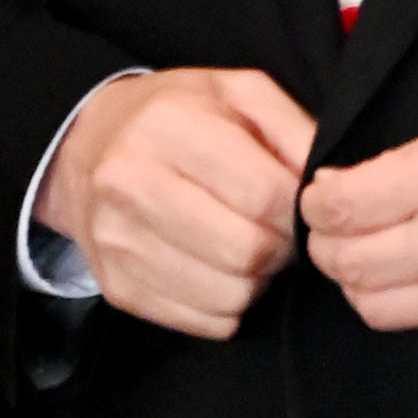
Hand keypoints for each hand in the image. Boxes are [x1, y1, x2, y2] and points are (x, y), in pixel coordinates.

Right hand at [41, 64, 315, 339]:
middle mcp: (130, 182)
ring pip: (229, 295)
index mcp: (168, 125)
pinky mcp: (117, 286)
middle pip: (247, 251)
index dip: (299, 212)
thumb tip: (330, 187)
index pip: (265, 195)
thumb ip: (293, 128)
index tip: (299, 207)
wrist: (87, 146)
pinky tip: (220, 271)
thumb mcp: (238, 95)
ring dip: (257, 281)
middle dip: (281, 250)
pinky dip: (228, 306)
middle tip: (278, 233)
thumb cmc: (179, 117)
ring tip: (248, 249)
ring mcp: (117, 240)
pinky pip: (203, 323)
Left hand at [301, 100, 417, 340]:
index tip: (323, 196)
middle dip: (328, 244)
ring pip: (373, 307)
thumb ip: (408, 160)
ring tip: (377, 257)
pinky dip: (410, 303)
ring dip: (362, 282)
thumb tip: (349, 189)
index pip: (338, 208)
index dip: (315, 203)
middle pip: (344, 264)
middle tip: (339, 228)